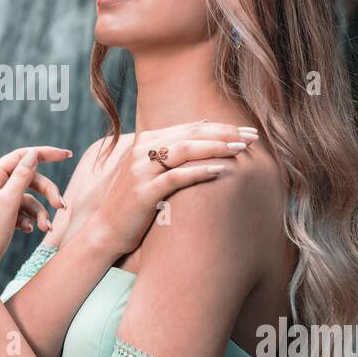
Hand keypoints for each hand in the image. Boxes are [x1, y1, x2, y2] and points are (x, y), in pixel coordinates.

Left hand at [0, 145, 71, 287]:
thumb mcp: (9, 202)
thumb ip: (22, 176)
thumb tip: (33, 154)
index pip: (22, 156)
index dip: (45, 153)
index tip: (68, 155)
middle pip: (28, 179)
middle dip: (47, 192)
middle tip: (62, 207)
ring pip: (28, 198)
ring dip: (40, 212)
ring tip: (46, 229)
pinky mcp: (0, 216)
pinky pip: (21, 211)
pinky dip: (29, 220)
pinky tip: (28, 231)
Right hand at [89, 121, 257, 257]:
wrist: (105, 230)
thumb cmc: (134, 201)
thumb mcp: (150, 169)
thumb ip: (172, 149)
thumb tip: (204, 125)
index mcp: (145, 141)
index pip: (189, 127)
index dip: (220, 127)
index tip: (246, 130)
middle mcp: (142, 151)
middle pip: (190, 134)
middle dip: (224, 133)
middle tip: (252, 136)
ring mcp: (141, 171)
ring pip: (184, 150)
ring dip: (216, 148)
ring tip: (241, 150)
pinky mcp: (144, 192)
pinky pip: (177, 177)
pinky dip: (200, 171)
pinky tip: (222, 170)